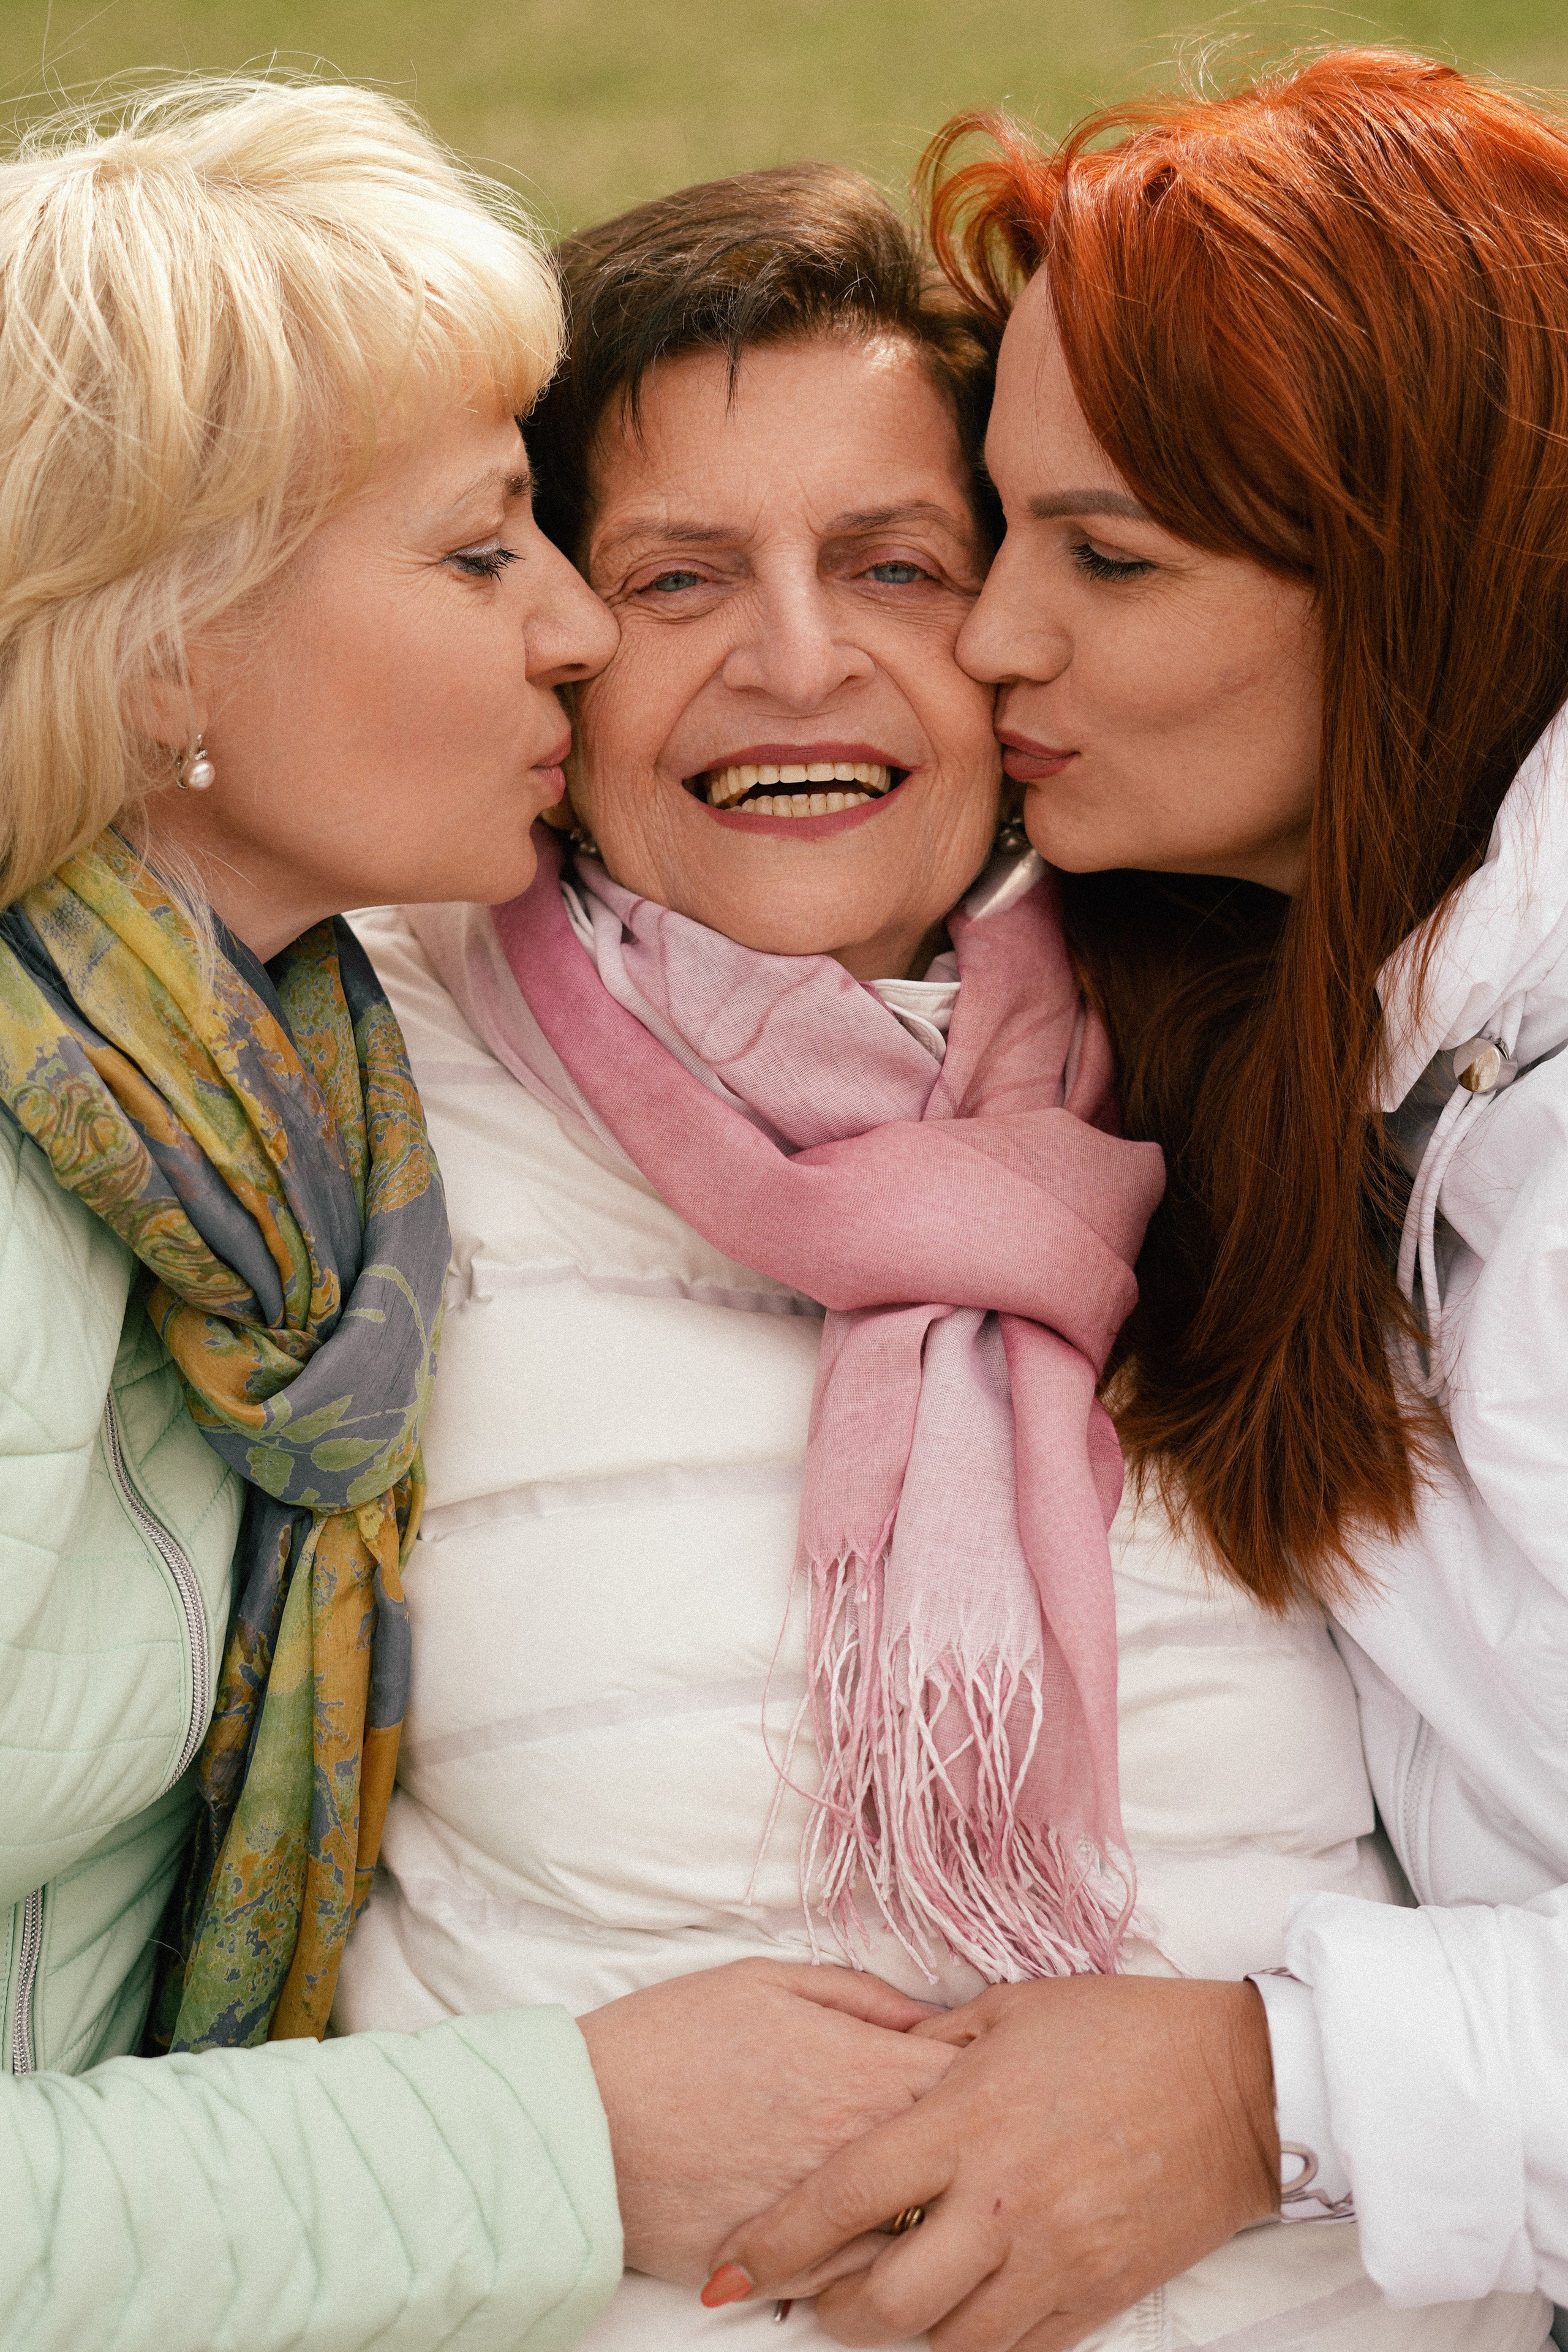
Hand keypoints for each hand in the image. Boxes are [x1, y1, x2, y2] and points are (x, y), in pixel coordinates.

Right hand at [578, 1956, 955, 2286]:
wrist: (587, 2124)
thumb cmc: (671, 2039)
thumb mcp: (767, 1980)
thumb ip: (861, 1997)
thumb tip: (928, 2015)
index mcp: (863, 2071)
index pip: (973, 2081)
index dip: (987, 2076)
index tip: (980, 2074)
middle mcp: (862, 2150)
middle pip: (967, 2161)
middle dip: (977, 2148)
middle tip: (967, 2136)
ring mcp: (832, 2220)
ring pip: (928, 2234)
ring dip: (936, 2215)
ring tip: (930, 2195)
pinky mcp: (793, 2272)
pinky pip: (870, 2282)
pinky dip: (881, 2263)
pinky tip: (870, 2237)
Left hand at [703, 1974, 1279, 2349]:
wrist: (1238, 2083)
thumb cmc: (1120, 2029)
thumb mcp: (1011, 2010)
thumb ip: (930, 2045)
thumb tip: (874, 2066)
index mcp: (965, 2119)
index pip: (842, 2197)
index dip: (771, 2243)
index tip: (726, 2272)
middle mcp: (1000, 2201)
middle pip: (883, 2300)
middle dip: (828, 2312)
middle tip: (810, 2296)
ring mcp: (1053, 2258)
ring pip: (945, 2343)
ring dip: (899, 2336)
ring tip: (881, 2310)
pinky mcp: (1098, 2295)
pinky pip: (1015, 2351)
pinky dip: (973, 2345)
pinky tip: (957, 2319)